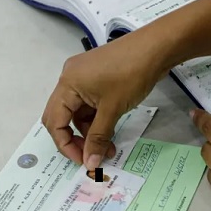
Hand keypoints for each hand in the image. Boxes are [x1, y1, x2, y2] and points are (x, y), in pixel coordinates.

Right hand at [42, 30, 172, 169]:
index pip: (54, 122)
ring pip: (77, 112)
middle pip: (61, 117)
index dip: (65, 145)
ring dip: (89, 131)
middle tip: (91, 155)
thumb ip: (98, 137)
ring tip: (108, 147)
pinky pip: (88, 103)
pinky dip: (97, 119)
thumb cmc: (131, 75)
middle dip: (74, 139)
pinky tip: (109, 132)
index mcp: (67, 84)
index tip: (84, 160)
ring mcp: (82, 76)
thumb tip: (90, 163)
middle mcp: (69, 79)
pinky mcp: (95, 76)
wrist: (156, 47)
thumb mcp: (113, 109)